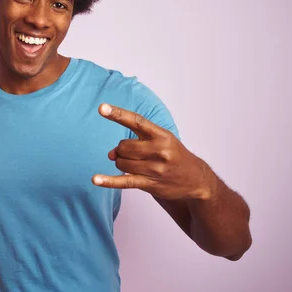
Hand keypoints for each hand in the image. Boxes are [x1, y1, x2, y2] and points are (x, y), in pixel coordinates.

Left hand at [92, 103, 214, 199]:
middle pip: (124, 146)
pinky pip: (124, 181)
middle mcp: (160, 150)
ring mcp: (155, 169)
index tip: (102, 108)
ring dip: (121, 163)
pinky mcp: (151, 184)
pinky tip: (95, 179)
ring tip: (132, 165)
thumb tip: (111, 154)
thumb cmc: (174, 156)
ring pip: (122, 163)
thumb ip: (135, 142)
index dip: (118, 114)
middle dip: (121, 150)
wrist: (196, 180)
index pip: (136, 121)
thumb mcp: (161, 141)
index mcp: (162, 135)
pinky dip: (108, 181)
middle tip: (131, 154)